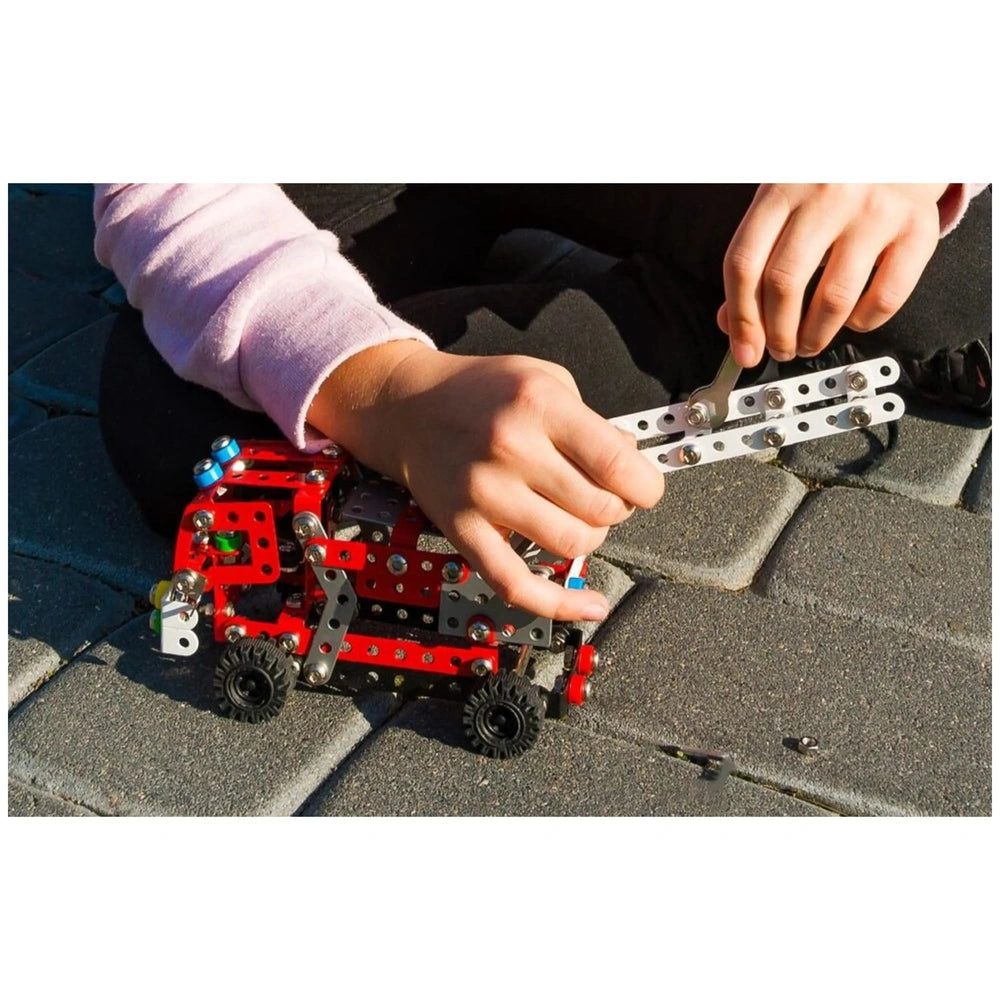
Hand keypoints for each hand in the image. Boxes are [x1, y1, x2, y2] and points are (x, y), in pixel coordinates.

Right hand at [308, 342, 663, 621]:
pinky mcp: (464, 528)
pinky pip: (515, 582)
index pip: (617, 465)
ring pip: (571, 544)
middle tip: (604, 496)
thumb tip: (631, 466)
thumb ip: (593, 422)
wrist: (408, 408)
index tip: (645, 489)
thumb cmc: (479, 392)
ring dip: (590, 538)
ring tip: (578, 519)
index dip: (646, 487)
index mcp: (539, 406)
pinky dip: (558, 603)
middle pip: (600, 509)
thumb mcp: (546, 380)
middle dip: (618, 509)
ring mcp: (485, 493)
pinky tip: (588, 604)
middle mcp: (511, 449)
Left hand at [717, 184, 947, 366]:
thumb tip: (731, 323)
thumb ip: (755, 257)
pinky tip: (853, 320)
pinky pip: (885, 297)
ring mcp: (875, 210)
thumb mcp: (783, 202)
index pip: (743, 263)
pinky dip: (864, 323)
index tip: (744, 351)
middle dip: (776, 333)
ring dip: (815, 336)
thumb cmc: (832, 178)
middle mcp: (827, 194)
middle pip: (783, 283)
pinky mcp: (917, 227)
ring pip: (833, 298)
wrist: (903, 136)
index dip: (740, 318)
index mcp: (782, 187)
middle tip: (779, 349)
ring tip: (808, 343)